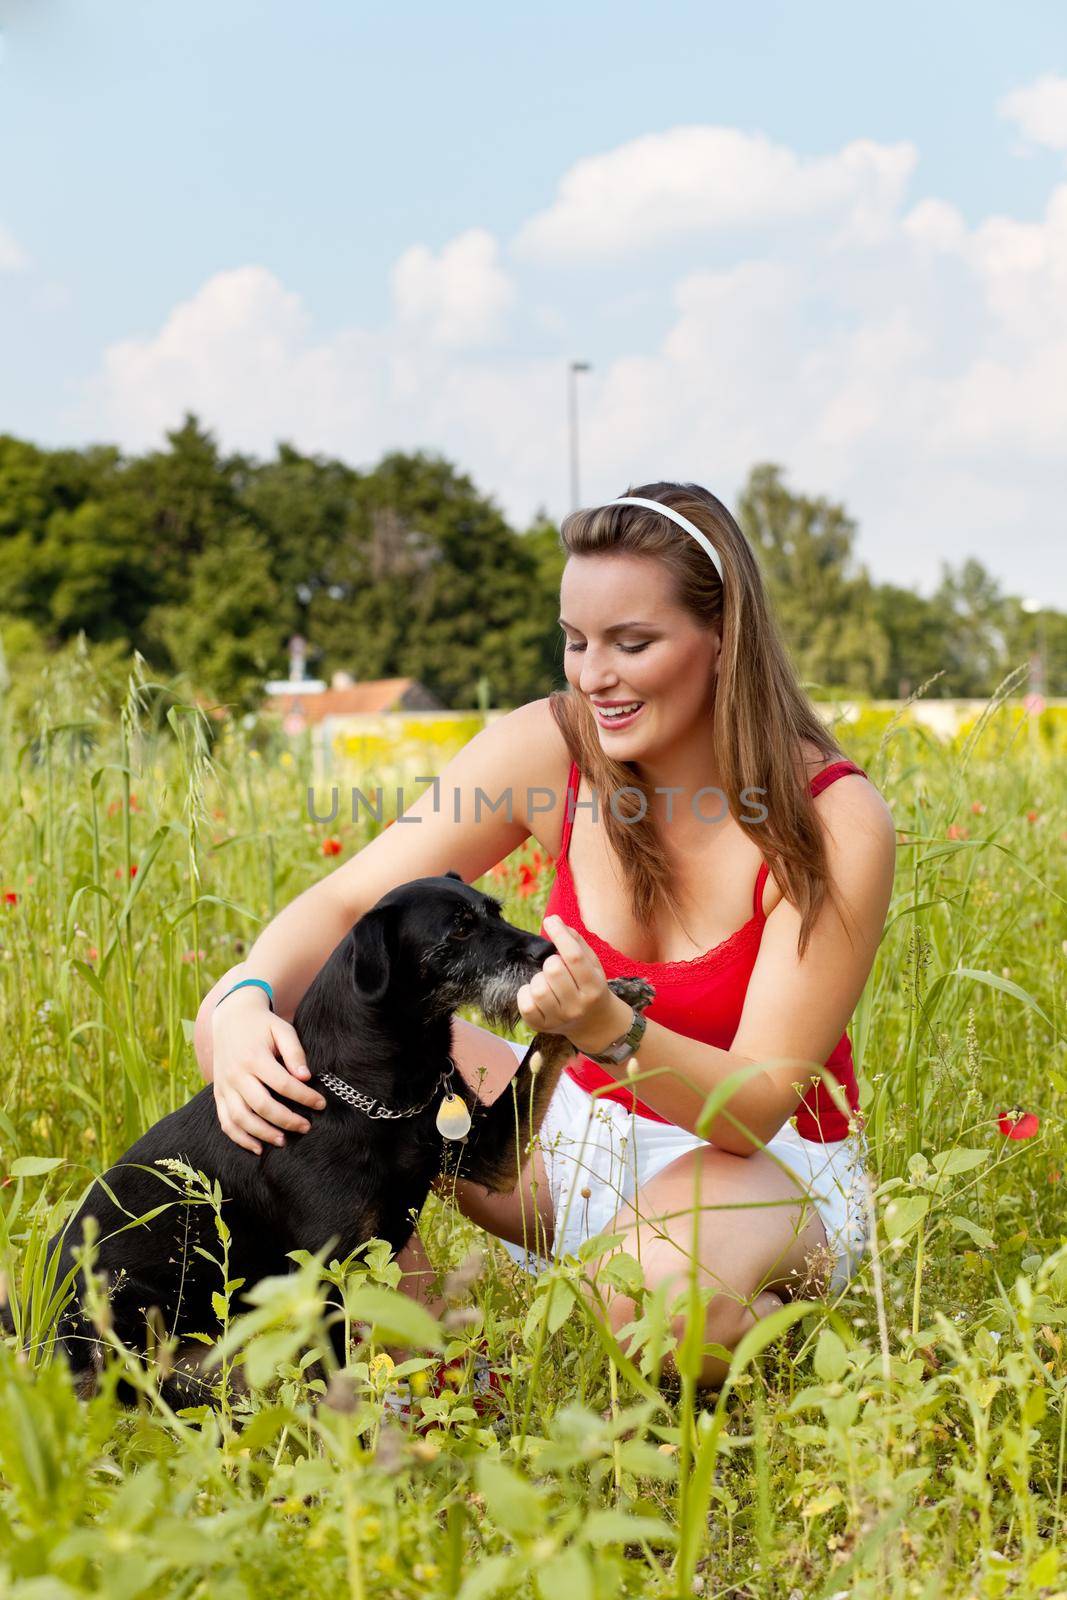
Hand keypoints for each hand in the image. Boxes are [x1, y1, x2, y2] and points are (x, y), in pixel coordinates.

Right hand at [210, 989, 326, 1154]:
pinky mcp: (218, 1094)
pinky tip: (257, 1147)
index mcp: (254, 1058)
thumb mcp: (282, 1030)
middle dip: (286, 1121)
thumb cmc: (262, 1025)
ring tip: (283, 1141)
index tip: (321, 1104)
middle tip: (306, 1128)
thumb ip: (295, 1052)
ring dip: (263, 1134)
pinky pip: (226, 1121)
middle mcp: (236, 1074)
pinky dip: (239, 1138)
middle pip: (262, 1106)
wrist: (230, 1017)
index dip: (304, 1097)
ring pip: (241, 1118)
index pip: (283, 1084)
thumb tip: (306, 1077)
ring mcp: (225, 1086)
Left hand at [517, 914, 626, 1051]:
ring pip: (538, 988)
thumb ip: (575, 941)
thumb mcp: (592, 964)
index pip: (574, 957)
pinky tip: (536, 993)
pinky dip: (526, 993)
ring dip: (539, 978)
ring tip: (547, 981)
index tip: (550, 921)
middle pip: (553, 970)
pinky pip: (525, 1005)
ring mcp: (560, 1019)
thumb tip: (554, 921)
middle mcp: (578, 1005)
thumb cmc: (590, 985)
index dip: (559, 935)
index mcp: (594, 986)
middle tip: (555, 965)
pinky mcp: (542, 1026)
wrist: (594, 1023)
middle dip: (551, 961)